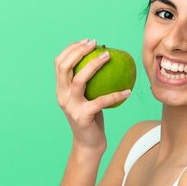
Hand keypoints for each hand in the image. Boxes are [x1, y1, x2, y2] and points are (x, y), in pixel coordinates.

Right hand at [54, 39, 130, 154]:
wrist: (88, 144)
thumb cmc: (91, 117)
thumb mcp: (85, 97)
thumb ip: (87, 82)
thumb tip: (104, 57)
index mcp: (60, 89)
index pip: (59, 63)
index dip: (71, 49)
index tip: (88, 41)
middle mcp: (62, 96)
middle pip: (65, 67)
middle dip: (79, 51)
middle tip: (96, 44)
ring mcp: (71, 107)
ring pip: (80, 80)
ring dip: (94, 65)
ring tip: (108, 56)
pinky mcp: (83, 117)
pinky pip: (101, 101)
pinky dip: (116, 95)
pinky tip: (127, 91)